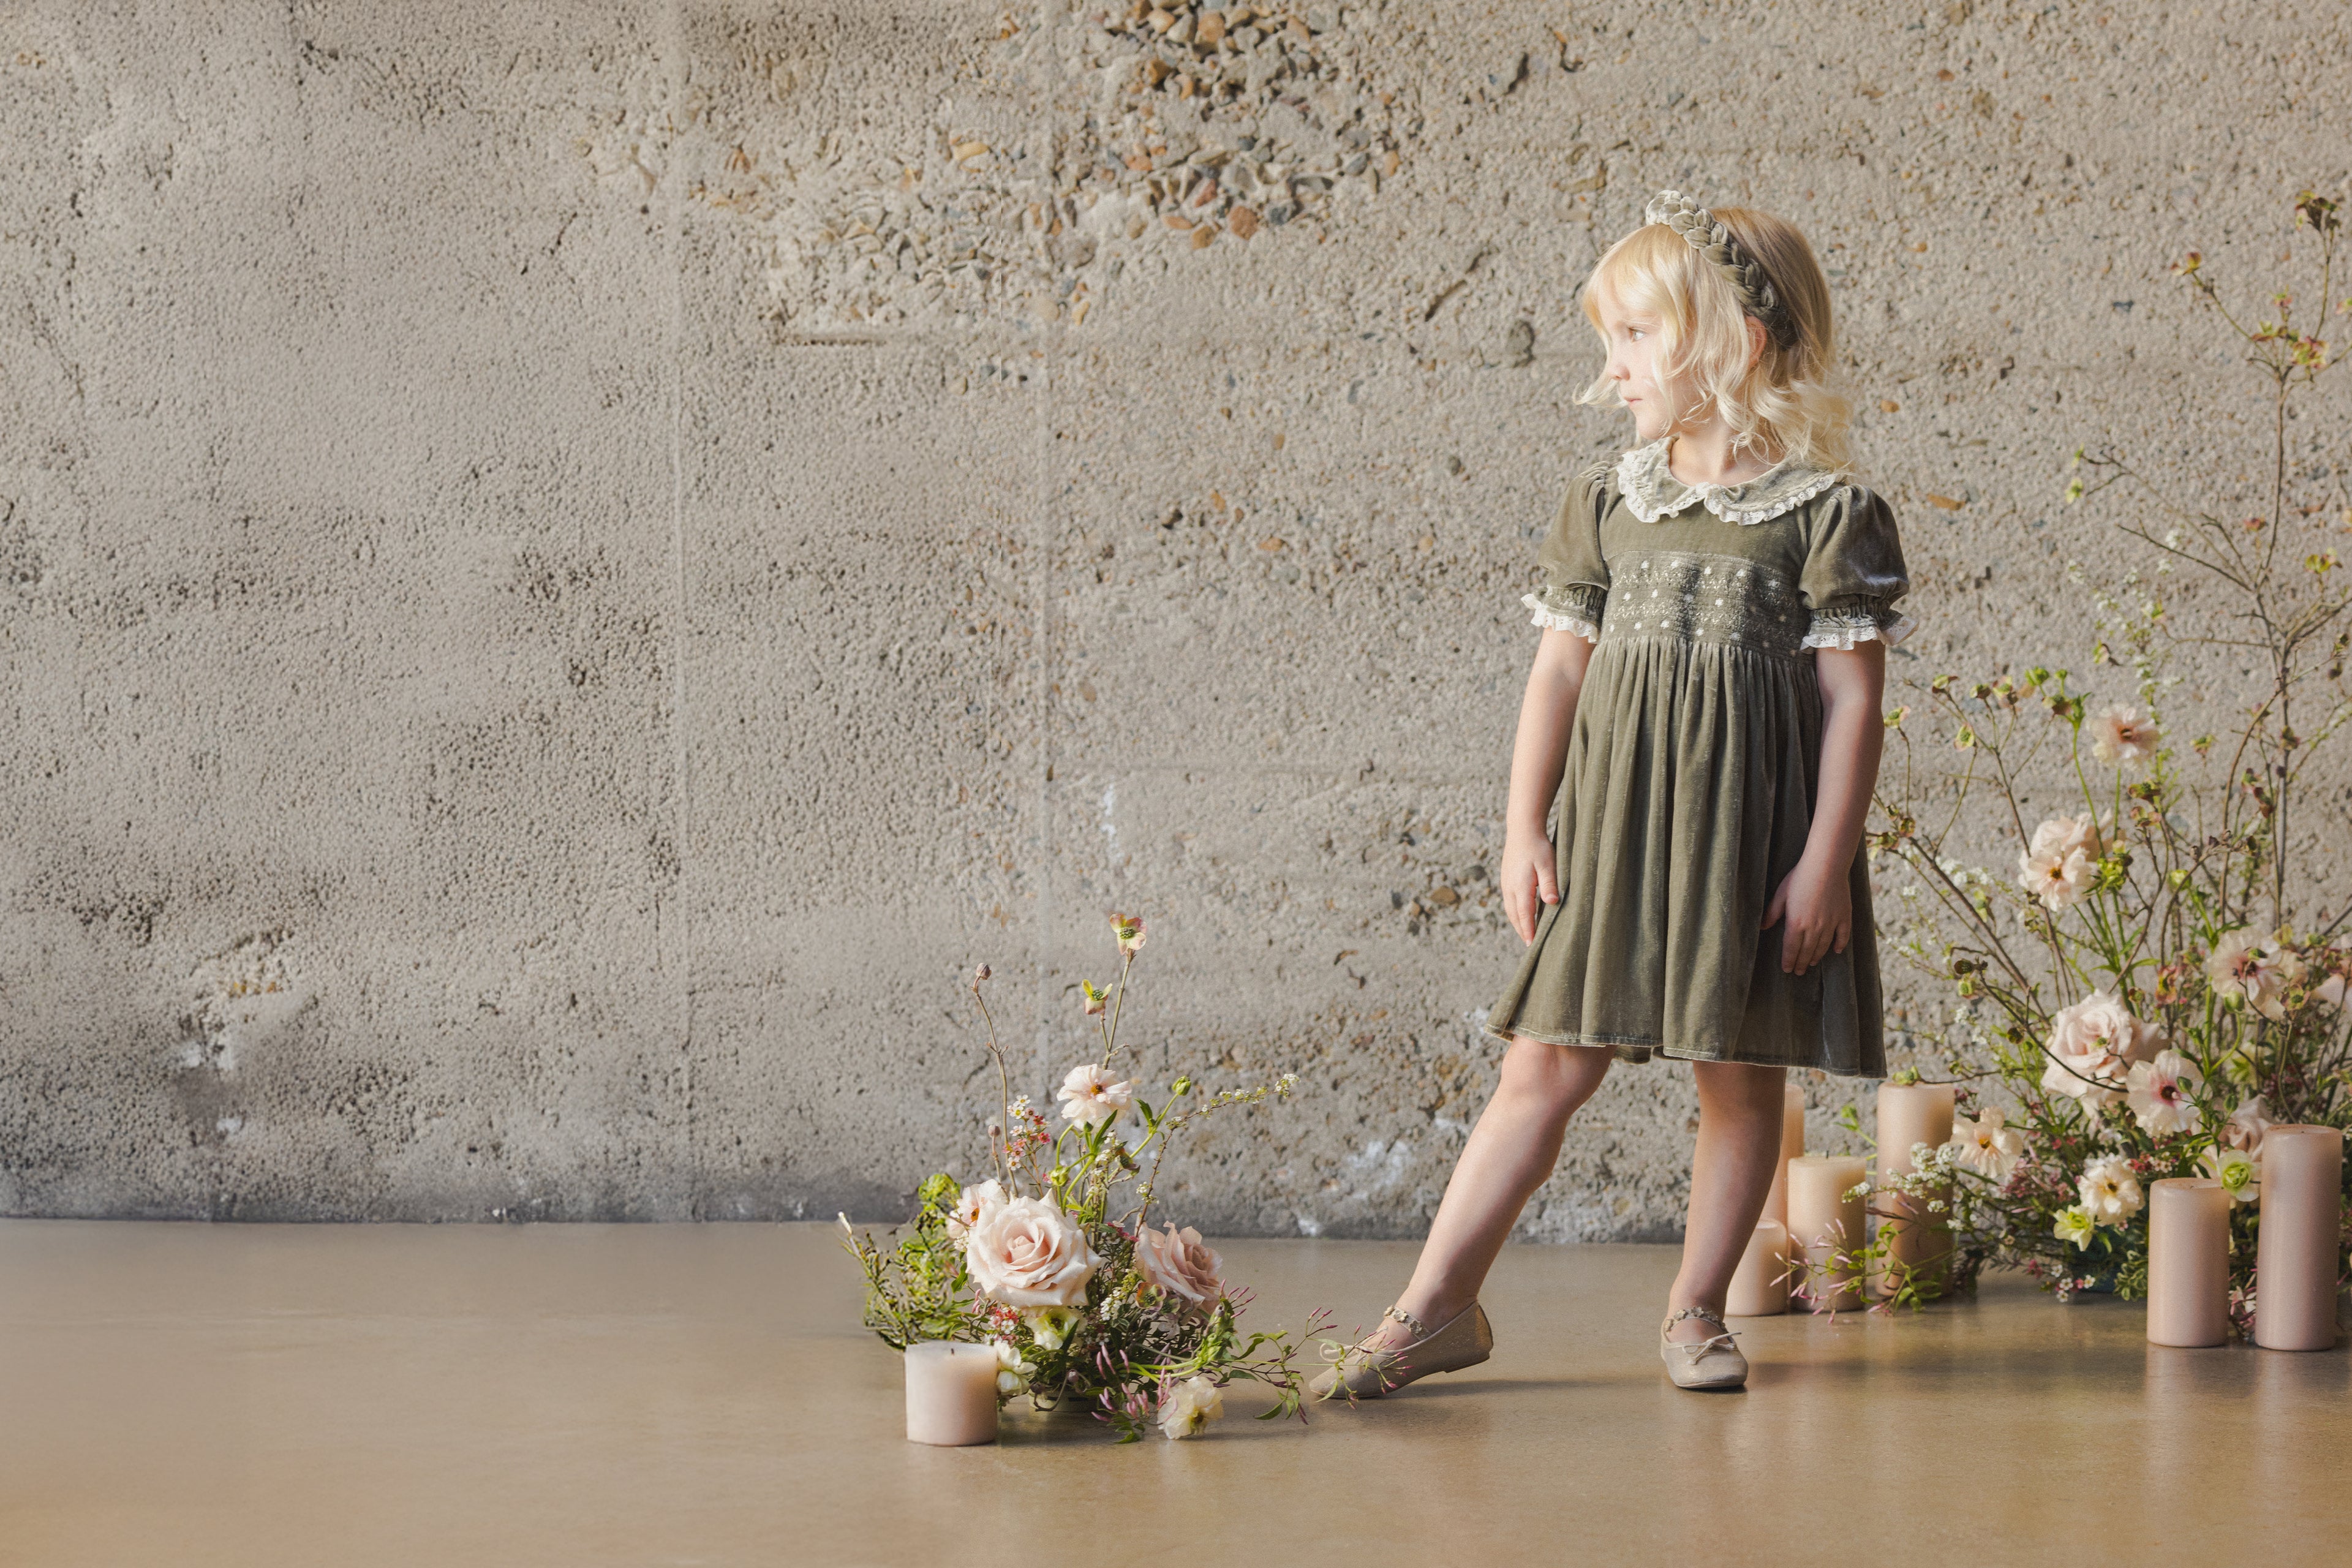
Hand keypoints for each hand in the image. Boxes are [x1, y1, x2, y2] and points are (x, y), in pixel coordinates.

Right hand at [1501, 827, 1558, 944]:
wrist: (1522, 830)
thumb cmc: (1538, 846)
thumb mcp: (1548, 864)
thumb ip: (1549, 883)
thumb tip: (1552, 902)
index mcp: (1520, 885)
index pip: (1525, 914)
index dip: (1528, 930)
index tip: (1532, 945)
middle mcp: (1510, 887)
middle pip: (1515, 916)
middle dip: (1522, 931)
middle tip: (1530, 946)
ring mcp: (1506, 884)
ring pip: (1510, 910)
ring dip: (1518, 923)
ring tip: (1526, 934)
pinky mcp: (1506, 880)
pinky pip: (1509, 902)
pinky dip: (1515, 913)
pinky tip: (1522, 915)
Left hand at [1762, 858, 1851, 974]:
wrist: (1826, 866)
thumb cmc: (1800, 877)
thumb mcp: (1781, 894)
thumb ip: (1772, 912)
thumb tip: (1762, 927)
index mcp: (1796, 923)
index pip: (1791, 949)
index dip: (1788, 960)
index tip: (1787, 969)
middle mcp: (1814, 927)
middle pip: (1807, 951)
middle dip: (1801, 963)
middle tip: (1799, 972)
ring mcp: (1831, 923)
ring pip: (1823, 946)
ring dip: (1817, 957)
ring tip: (1812, 963)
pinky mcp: (1844, 916)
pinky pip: (1843, 936)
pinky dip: (1840, 945)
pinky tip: (1836, 951)